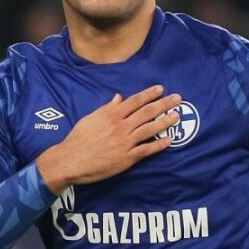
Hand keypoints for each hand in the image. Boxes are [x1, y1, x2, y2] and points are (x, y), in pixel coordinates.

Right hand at [36, 85, 180, 193]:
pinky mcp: (126, 158)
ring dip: (165, 121)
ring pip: (150, 129)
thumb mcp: (90, 118)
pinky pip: (146, 150)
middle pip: (146, 112)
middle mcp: (121, 126)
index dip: (149, 94)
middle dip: (163, 104)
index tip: (161, 89)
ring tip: (177, 116)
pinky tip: (169, 140)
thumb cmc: (78, 138)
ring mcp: (125, 143)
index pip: (134, 101)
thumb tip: (118, 97)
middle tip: (178, 98)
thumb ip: (106, 108)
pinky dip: (158, 145)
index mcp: (111, 115)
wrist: (71, 160)